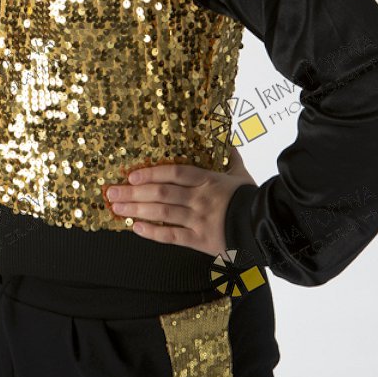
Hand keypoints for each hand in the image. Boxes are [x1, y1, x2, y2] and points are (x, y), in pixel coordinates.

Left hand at [104, 146, 256, 257]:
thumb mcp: (240, 174)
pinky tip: (136, 228)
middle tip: (111, 192)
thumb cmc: (251, 198)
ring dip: (137, 210)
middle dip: (134, 193)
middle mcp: (200, 198)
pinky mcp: (200, 240)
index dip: (152, 173)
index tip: (131, 175)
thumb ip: (229, 155)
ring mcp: (198, 220)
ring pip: (163, 214)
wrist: (266, 228)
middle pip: (162, 193)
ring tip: (117, 208)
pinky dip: (153, 233)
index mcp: (208, 180)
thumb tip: (226, 136)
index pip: (175, 173)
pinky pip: (172, 236)